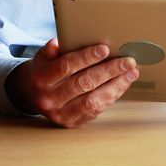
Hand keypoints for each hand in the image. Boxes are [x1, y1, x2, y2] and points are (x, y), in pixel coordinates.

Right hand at [6, 38, 139, 127]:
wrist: (34, 96)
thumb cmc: (45, 70)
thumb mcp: (43, 57)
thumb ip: (51, 49)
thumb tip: (58, 42)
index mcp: (41, 79)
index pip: (66, 66)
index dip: (86, 57)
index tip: (105, 49)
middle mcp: (50, 99)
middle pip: (84, 83)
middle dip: (109, 71)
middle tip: (128, 61)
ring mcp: (61, 113)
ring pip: (93, 100)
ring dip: (116, 86)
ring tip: (131, 73)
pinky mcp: (72, 123)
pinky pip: (96, 110)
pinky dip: (112, 96)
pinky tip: (122, 84)